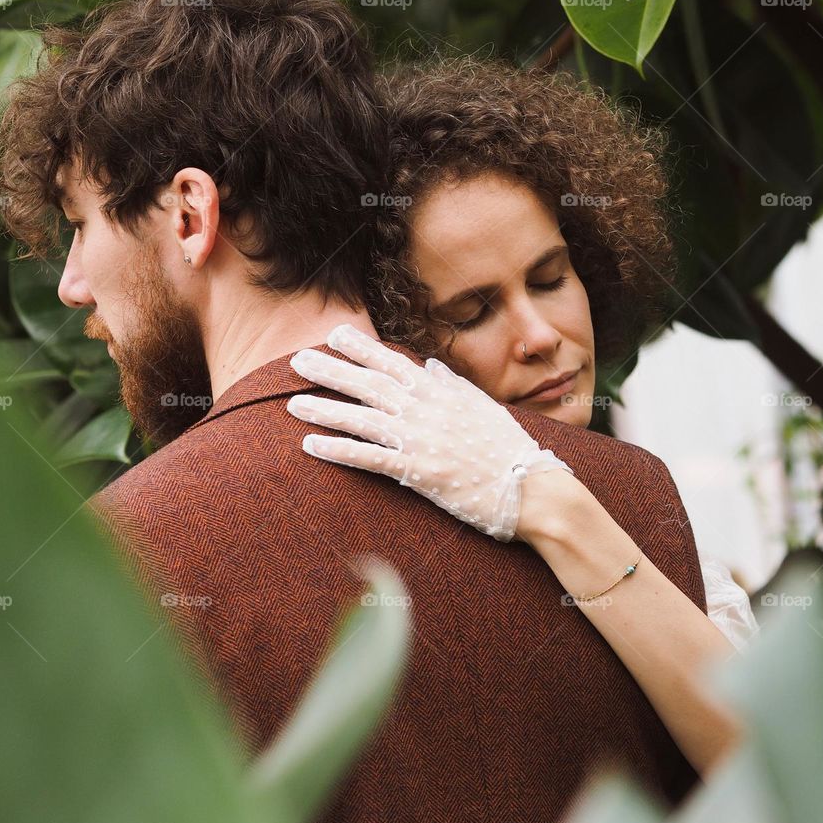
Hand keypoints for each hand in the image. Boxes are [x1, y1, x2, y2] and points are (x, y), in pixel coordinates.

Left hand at [286, 324, 573, 541]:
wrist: (529, 488)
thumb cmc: (509, 449)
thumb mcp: (483, 406)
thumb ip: (453, 385)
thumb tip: (430, 366)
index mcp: (441, 391)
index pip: (393, 362)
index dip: (360, 348)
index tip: (333, 335)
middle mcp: (426, 409)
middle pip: (369, 384)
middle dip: (330, 370)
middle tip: (297, 360)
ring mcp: (420, 438)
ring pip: (361, 417)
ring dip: (324, 409)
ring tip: (292, 404)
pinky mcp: (417, 471)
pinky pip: (368, 457)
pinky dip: (338, 450)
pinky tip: (310, 445)